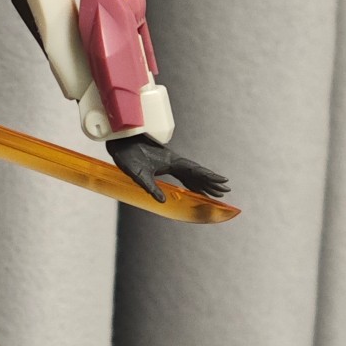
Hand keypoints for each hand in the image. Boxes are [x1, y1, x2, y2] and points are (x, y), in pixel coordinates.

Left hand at [106, 135, 229, 202]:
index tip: (223, 180)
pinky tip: (196, 189)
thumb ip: (150, 187)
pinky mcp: (164, 165)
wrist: (121, 143)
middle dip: (211, 182)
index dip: (209, 176)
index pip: (195, 170)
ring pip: (191, 174)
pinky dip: (192, 182)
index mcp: (171, 161)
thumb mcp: (138, 174)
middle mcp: (174, 161)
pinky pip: (182, 175)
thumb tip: (162, 202)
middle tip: (225, 191)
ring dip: (203, 183)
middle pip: (197, 173)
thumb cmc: (128, 157)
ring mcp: (170, 163)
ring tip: (215, 193)